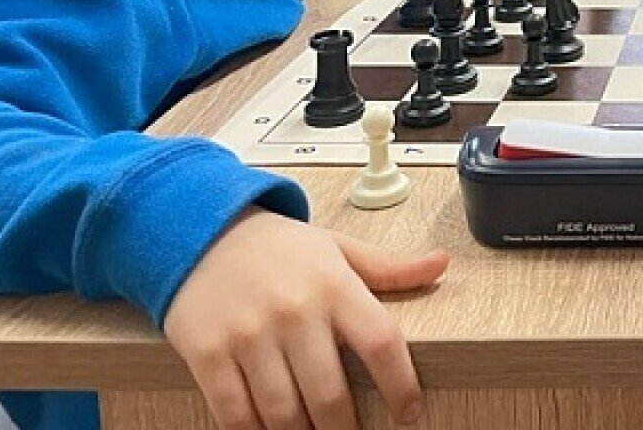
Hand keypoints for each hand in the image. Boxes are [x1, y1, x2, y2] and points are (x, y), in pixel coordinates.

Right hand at [163, 208, 447, 429]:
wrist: (202, 232)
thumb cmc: (280, 248)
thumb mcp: (338, 248)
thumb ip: (389, 267)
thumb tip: (440, 264)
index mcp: (334, 284)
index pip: (380, 341)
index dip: (401, 385)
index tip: (411, 414)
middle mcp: (294, 310)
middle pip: (330, 393)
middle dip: (346, 429)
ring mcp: (248, 334)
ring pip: (283, 412)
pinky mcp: (207, 353)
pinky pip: (235, 414)